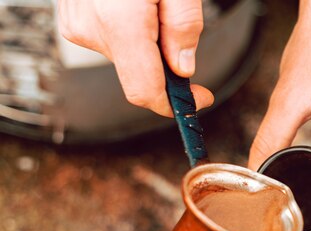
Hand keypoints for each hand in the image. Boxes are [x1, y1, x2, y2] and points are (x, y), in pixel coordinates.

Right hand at [57, 0, 213, 115]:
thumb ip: (184, 26)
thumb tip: (183, 69)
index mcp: (120, 24)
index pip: (145, 91)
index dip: (175, 104)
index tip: (200, 98)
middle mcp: (92, 29)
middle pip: (139, 73)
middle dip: (166, 61)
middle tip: (176, 21)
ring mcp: (77, 23)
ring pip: (127, 56)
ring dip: (149, 42)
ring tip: (152, 2)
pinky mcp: (73, 17)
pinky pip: (111, 39)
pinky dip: (131, 31)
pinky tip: (133, 3)